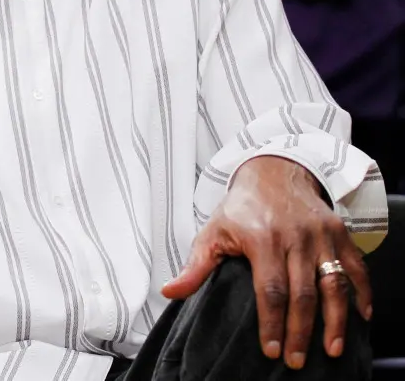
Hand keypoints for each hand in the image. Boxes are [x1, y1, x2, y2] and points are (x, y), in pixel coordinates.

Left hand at [162, 156, 371, 369]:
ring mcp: (320, 235)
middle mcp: (295, 237)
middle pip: (302, 293)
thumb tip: (169, 291)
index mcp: (262, 238)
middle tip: (296, 359)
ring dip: (334, 320)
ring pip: (333, 284)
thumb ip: (195, 266)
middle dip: (300, 331)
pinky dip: (362, 292)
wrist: (272, 172)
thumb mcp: (212, 232)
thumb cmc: (240, 207)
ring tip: (330, 348)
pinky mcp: (339, 233)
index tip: (270, 349)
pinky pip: (356, 266)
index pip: (270, 289)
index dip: (272, 322)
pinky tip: (360, 317)